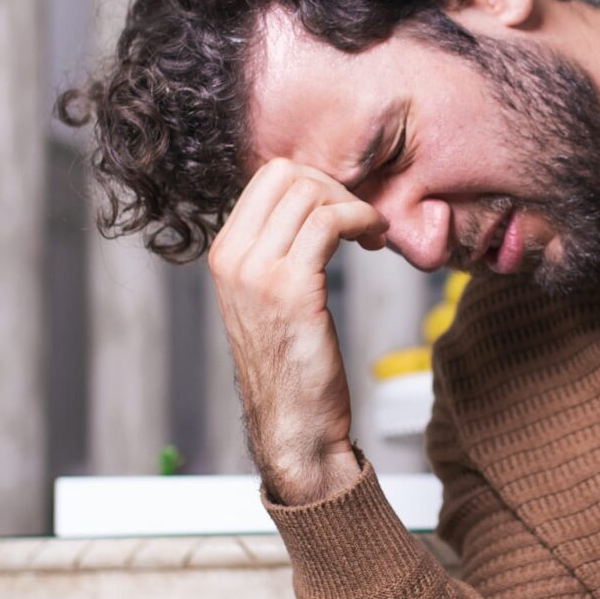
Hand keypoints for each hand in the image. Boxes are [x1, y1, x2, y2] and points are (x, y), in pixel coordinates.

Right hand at [206, 158, 388, 504]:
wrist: (295, 425)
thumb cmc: (294, 366)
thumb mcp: (271, 299)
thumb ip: (277, 252)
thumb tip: (313, 205)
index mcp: (224, 254)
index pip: (267, 177)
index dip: (316, 182)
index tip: (343, 211)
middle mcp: (232, 258)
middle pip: (286, 174)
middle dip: (334, 185)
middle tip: (361, 219)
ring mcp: (257, 272)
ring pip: (310, 193)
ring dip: (354, 204)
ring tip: (372, 233)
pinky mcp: (290, 288)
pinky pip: (329, 222)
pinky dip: (361, 219)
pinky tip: (375, 240)